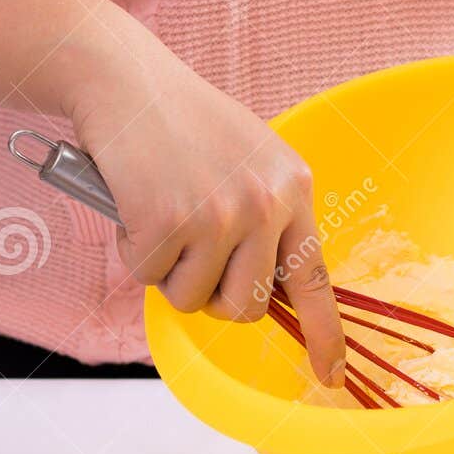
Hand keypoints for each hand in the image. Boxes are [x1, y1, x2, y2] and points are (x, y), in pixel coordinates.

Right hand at [66, 31, 344, 383]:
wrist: (124, 78)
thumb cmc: (180, 124)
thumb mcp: (248, 161)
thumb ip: (265, 218)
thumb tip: (264, 292)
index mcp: (293, 188)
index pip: (316, 279)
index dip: (324, 335)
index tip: (330, 375)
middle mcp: (266, 202)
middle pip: (247, 307)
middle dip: (213, 296)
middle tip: (189, 253)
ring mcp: (220, 213)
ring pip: (196, 300)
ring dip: (170, 273)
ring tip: (160, 216)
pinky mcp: (170, 220)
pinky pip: (151, 278)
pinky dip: (135, 252)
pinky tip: (134, 205)